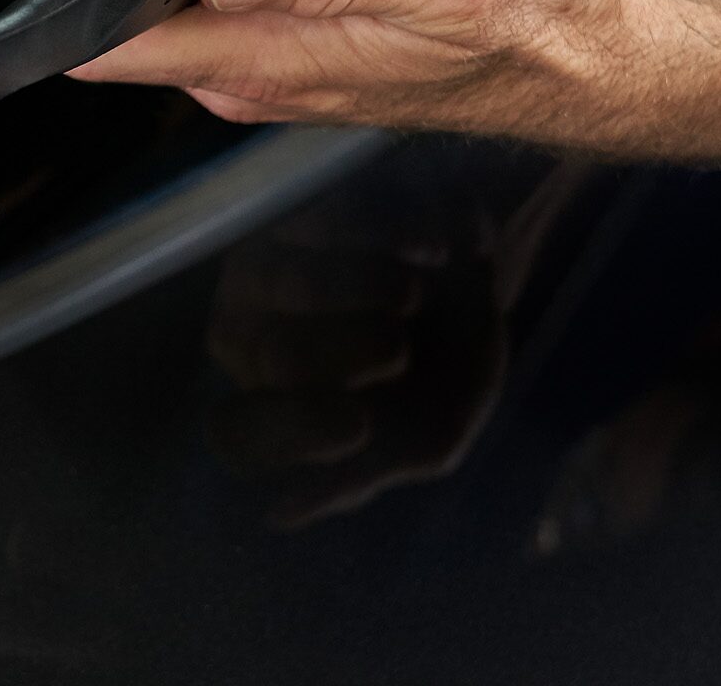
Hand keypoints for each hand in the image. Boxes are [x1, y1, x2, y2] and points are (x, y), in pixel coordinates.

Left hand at [204, 156, 507, 527]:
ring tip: (415, 293)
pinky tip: (435, 250)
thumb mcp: (424, 440)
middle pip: (272, 356)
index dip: (295, 432)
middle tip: (398, 351)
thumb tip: (280, 513)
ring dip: (361, 289)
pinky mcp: (301, 207)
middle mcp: (249, 340)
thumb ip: (358, 478)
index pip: (242, 437)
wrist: (479, 285)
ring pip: (289, 284)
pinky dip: (390, 235)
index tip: (360, 427)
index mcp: (272, 411)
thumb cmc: (442, 377)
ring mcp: (264, 270)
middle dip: (343, 355)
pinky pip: (330, 220)